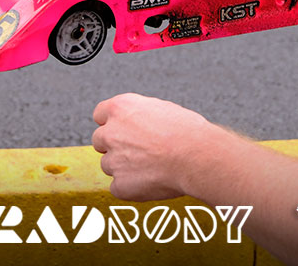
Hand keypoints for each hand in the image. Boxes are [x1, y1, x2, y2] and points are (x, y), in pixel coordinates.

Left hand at [92, 93, 215, 201]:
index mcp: (120, 108)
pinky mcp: (120, 185)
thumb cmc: (188, 132)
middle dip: (115, 146)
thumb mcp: (162, 109)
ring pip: (109, 165)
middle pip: (100, 140)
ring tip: (151, 167)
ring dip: (124, 167)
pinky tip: (151, 182)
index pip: (100, 115)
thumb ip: (140, 115)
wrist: (197, 157)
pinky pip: (118, 187)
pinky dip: (131, 188)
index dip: (112, 124)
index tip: (121, 130)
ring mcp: (113, 160)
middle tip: (138, 151)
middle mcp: (110, 133)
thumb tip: (138, 123)